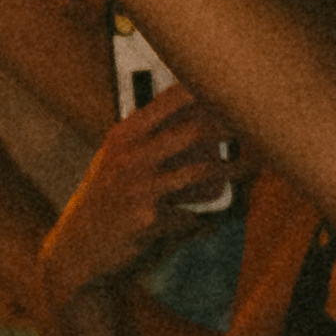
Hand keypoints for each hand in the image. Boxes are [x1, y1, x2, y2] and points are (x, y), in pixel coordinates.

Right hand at [43, 89, 236, 289]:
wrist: (78, 248)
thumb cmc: (106, 199)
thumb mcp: (117, 160)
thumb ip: (151, 137)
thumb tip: (204, 118)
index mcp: (124, 134)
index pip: (172, 98)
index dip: (209, 89)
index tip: (236, 87)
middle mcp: (130, 155)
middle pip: (194, 131)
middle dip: (231, 128)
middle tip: (257, 127)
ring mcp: (138, 187)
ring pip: (201, 172)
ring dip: (233, 171)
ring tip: (252, 167)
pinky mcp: (147, 219)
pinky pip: (190, 214)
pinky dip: (202, 216)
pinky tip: (205, 218)